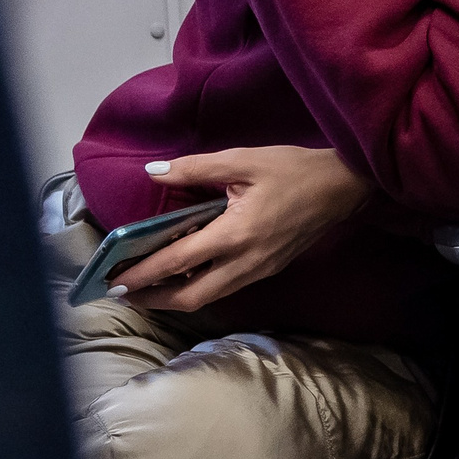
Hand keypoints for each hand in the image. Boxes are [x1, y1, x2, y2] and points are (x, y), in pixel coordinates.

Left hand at [111, 145, 373, 313]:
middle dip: (153, 299)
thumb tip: (153, 172)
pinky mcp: (267, 270)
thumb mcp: (243, 160)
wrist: (344, 188)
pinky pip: (225, 288)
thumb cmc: (294, 170)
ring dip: (174, 297)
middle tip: (122, 292)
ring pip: (208, 297)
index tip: (114, 279)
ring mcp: (259, 271)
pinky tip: (184, 275)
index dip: (143, 273)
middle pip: (190, 296)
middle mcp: (246, 262)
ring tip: (146, 288)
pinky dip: (198, 288)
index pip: (178, 261)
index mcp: (236, 234)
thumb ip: (194, 168)